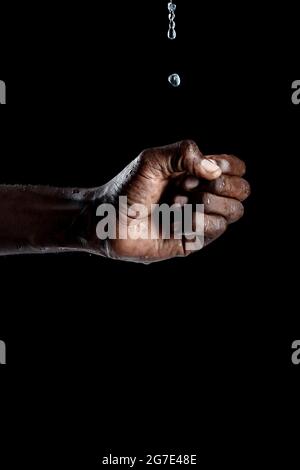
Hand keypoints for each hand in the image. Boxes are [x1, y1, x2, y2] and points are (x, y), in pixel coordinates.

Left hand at [93, 140, 249, 262]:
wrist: (107, 220)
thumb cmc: (127, 187)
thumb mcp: (153, 160)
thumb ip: (184, 153)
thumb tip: (215, 170)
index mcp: (196, 174)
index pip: (235, 168)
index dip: (230, 166)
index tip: (207, 168)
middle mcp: (202, 196)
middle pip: (242, 190)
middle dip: (223, 186)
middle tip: (189, 186)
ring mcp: (199, 220)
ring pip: (234, 212)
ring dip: (208, 204)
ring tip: (176, 204)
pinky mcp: (193, 241)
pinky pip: (215, 230)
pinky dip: (196, 222)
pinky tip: (173, 221)